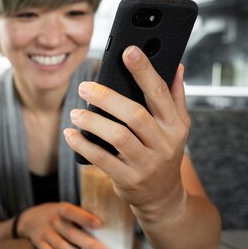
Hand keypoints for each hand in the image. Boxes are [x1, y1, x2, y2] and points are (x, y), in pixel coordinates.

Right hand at [18, 202, 109, 248]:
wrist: (29, 219)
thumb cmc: (56, 215)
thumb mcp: (65, 209)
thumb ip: (80, 215)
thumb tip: (107, 227)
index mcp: (60, 209)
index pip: (72, 212)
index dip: (85, 218)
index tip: (100, 225)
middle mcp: (51, 221)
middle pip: (70, 233)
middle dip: (89, 244)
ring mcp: (43, 233)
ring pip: (62, 247)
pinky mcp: (38, 244)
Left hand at [64, 45, 187, 222]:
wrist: (163, 197)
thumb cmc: (163, 152)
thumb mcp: (176, 127)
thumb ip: (174, 96)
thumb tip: (177, 64)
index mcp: (176, 125)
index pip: (160, 92)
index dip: (144, 71)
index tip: (127, 51)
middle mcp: (165, 143)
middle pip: (135, 114)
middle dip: (107, 97)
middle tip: (84, 86)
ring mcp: (147, 163)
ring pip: (118, 137)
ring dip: (93, 122)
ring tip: (75, 112)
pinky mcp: (129, 179)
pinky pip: (102, 160)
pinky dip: (83, 145)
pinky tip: (70, 134)